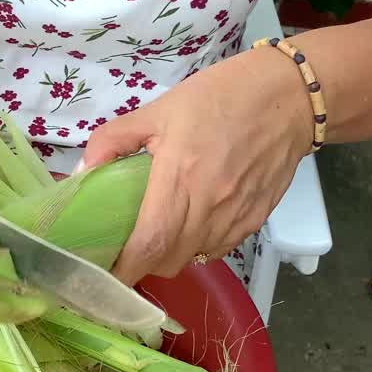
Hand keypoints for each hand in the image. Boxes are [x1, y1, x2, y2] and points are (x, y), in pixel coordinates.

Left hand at [80, 48, 314, 281]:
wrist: (288, 97)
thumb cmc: (219, 98)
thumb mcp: (158, 110)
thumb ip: (113, 140)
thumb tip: (83, 172)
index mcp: (180, 177)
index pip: (149, 243)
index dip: (125, 267)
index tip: (103, 274)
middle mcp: (210, 206)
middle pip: (169, 260)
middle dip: (142, 264)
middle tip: (126, 249)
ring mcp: (236, 217)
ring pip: (194, 259)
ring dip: (170, 256)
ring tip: (157, 235)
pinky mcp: (255, 221)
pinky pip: (219, 249)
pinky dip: (198, 247)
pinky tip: (191, 224)